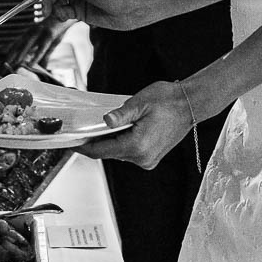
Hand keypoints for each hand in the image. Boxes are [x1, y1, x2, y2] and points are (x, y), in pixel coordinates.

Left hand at [77, 81, 194, 169]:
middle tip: (84, 129)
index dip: (83, 147)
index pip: (101, 151)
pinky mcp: (151, 158)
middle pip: (108, 153)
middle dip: (96, 142)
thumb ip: (120, 114)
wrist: (190, 104)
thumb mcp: (140, 103)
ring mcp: (147, 160)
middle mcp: (142, 158)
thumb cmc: (168, 100)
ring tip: (104, 126)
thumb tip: (104, 121)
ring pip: (118, 153)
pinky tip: (121, 130)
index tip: (71, 143)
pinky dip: (121, 143)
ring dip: (110, 142)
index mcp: (137, 146)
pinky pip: (129, 153)